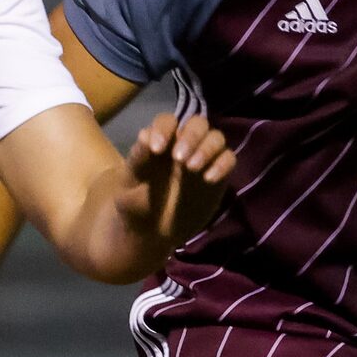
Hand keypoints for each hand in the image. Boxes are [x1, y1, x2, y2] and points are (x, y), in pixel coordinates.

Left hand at [115, 113, 233, 251]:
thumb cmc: (135, 206)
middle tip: (179, 158)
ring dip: (207, 148)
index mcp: (160, 142)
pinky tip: (209, 179)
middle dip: (191, 136)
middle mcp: (184, 144)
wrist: (151, 235)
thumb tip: (146, 134)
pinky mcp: (219, 175)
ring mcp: (203, 158)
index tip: (157, 148)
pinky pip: (229, 159)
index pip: (167, 121)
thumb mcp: (127, 187)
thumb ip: (137, 162)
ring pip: (216, 138)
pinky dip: (222, 164)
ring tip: (192, 168)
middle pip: (197, 123)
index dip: (164, 128)